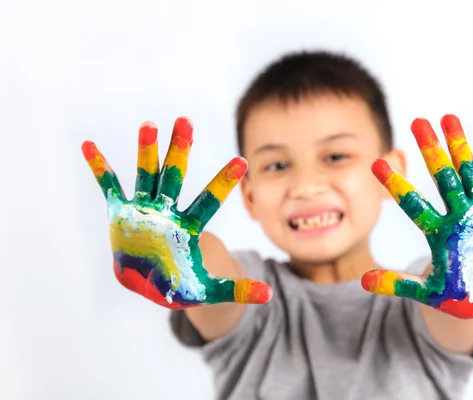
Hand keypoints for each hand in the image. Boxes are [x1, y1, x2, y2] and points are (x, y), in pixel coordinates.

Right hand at [82, 117, 271, 308]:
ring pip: (146, 175)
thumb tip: (269, 296)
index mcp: (189, 228)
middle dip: (179, 150)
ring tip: (149, 125)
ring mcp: (145, 210)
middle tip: (185, 122)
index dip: (224, 182)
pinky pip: (110, 187)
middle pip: (175, 176)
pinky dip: (100, 168)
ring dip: (146, 151)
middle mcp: (168, 213)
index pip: (209, 201)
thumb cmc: (184, 284)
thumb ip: (237, 290)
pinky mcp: (123, 213)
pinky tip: (89, 145)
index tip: (241, 162)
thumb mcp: (211, 290)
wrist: (155, 283)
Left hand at [362, 114, 472, 318]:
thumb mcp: (426, 291)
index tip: (376, 163)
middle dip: (431, 150)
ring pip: (469, 172)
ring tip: (450, 118)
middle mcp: (457, 215)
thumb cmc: (456, 295)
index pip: (412, 203)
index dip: (396, 184)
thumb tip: (363, 282)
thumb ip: (397, 284)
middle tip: (418, 122)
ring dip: (461, 146)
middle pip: (441, 176)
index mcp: (437, 232)